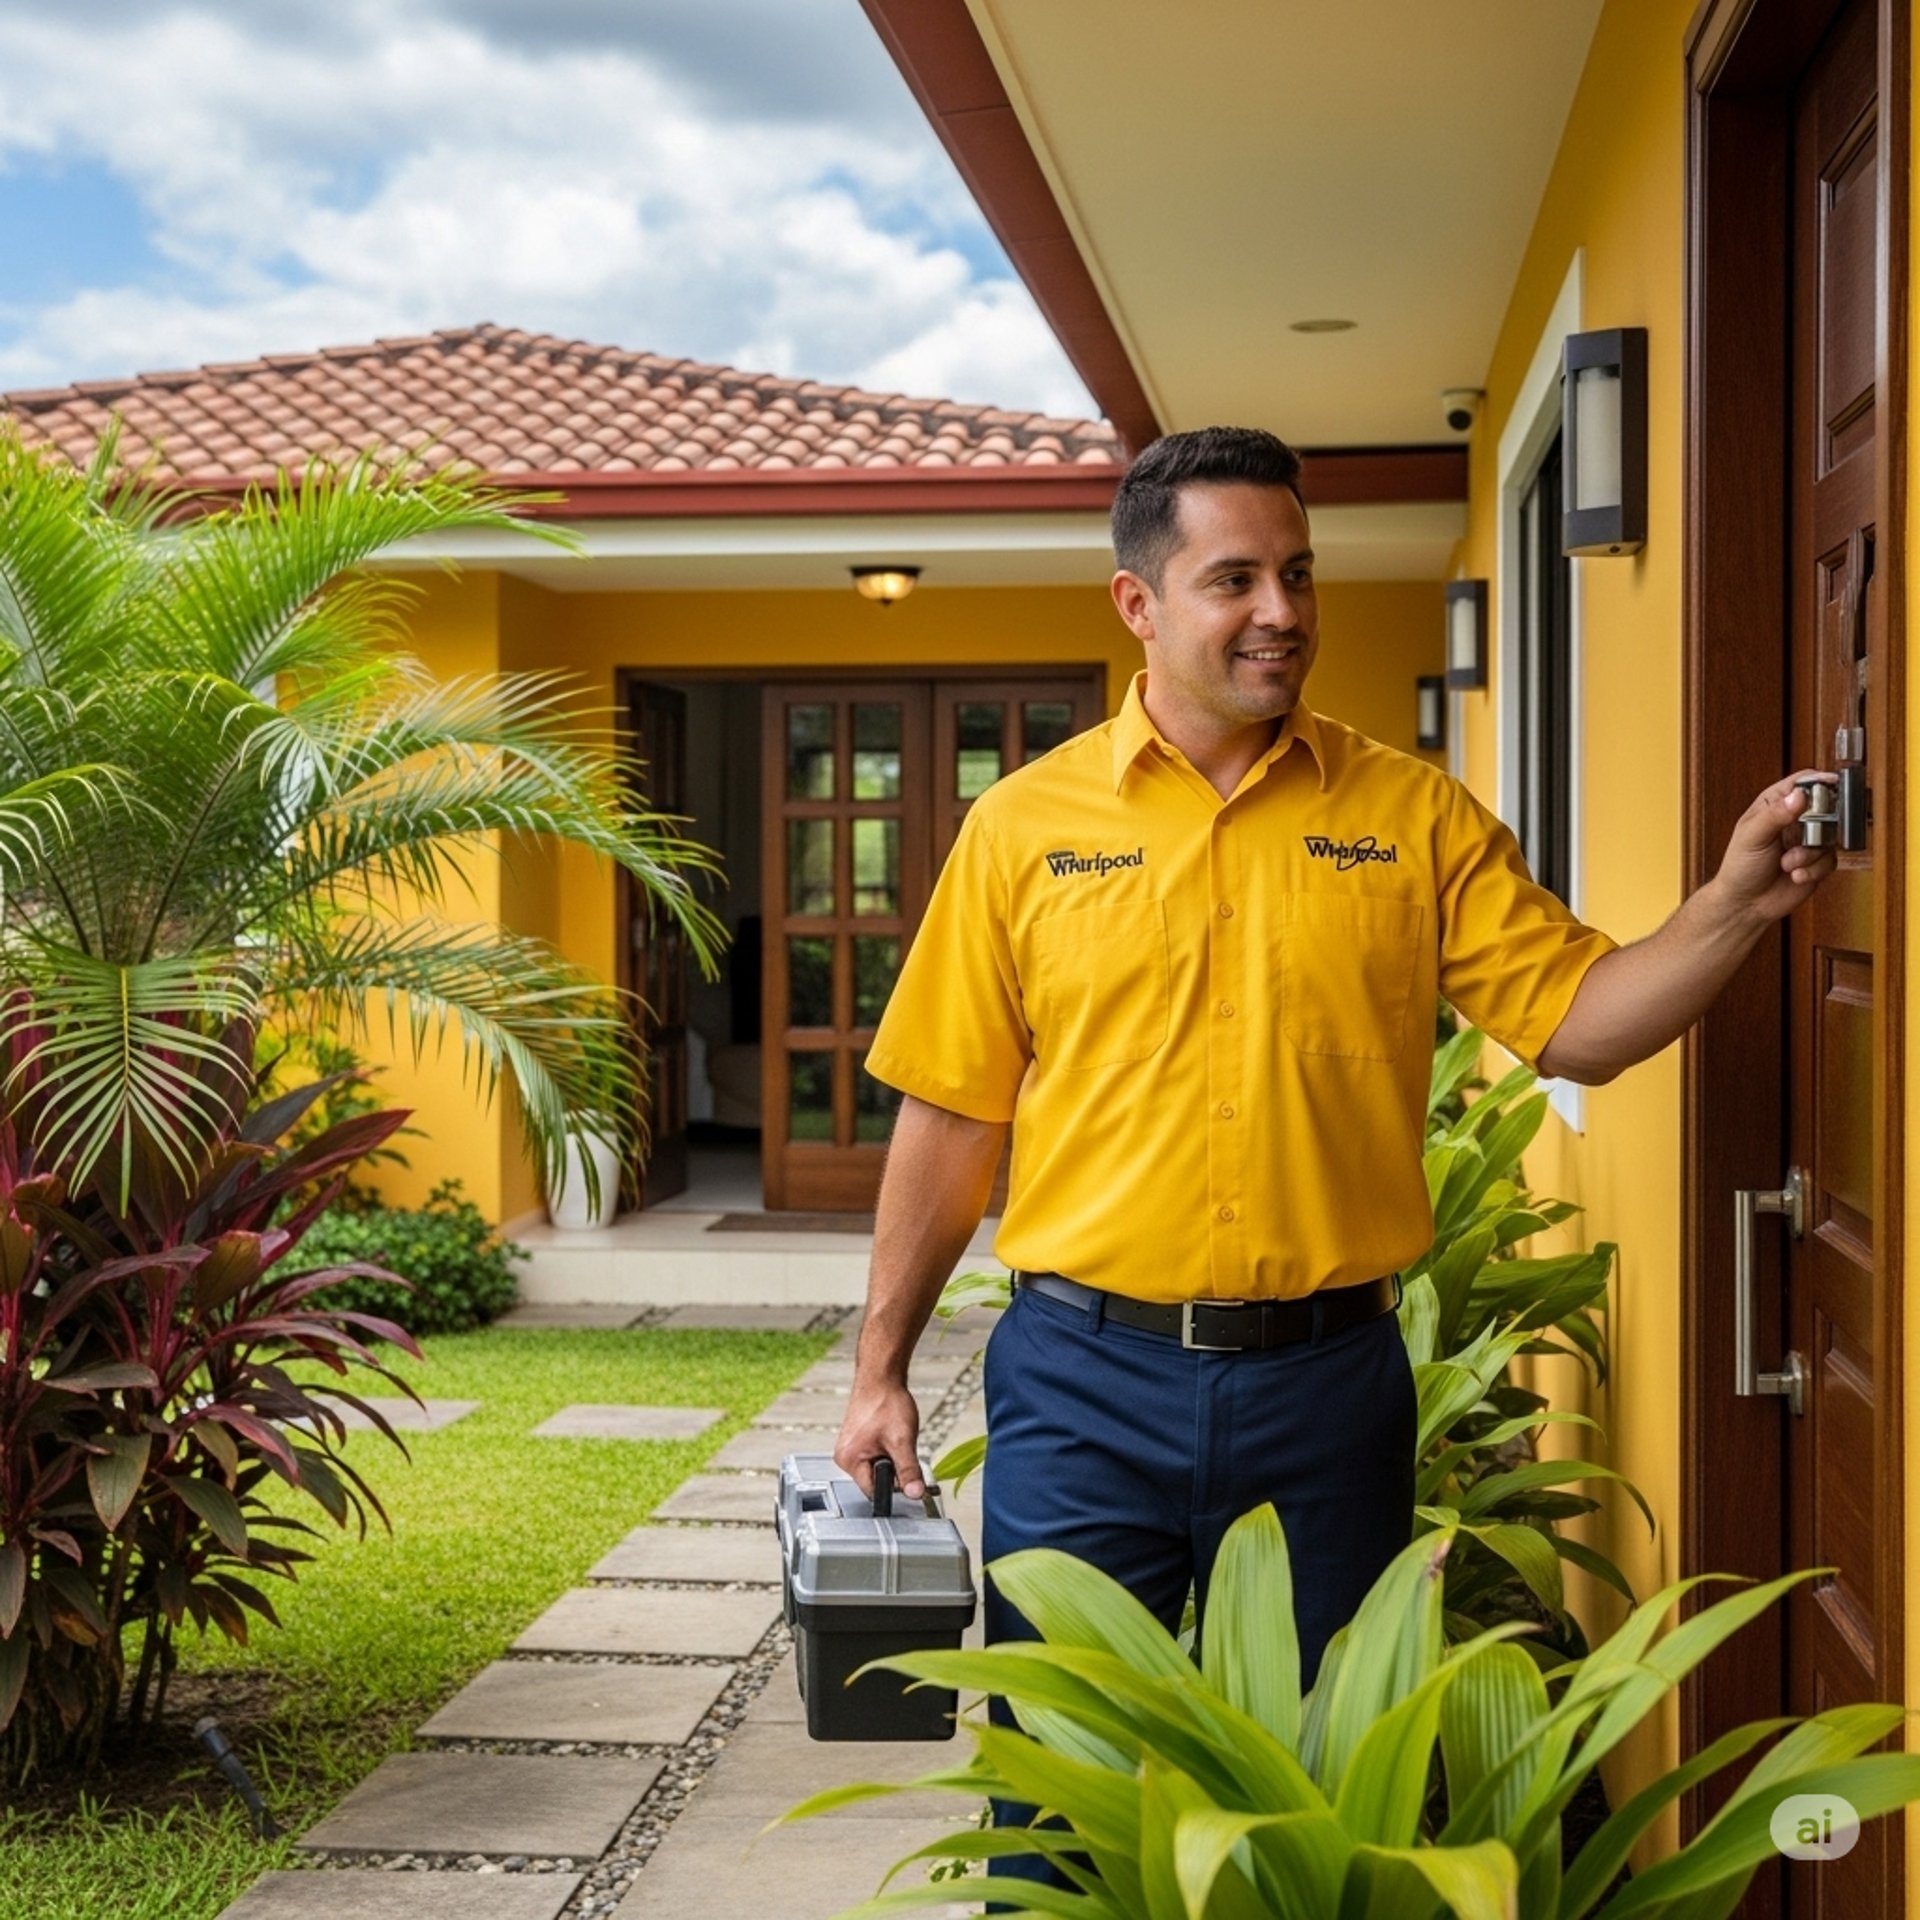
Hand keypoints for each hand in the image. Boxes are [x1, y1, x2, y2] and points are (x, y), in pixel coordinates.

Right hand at [835, 1378, 923, 1501]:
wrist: (882, 1377)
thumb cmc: (885, 1402)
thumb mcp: (902, 1440)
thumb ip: (908, 1470)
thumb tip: (915, 1493)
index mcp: (849, 1460)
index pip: (874, 1491)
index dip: (895, 1487)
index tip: (910, 1480)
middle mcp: (846, 1456)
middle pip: (877, 1481)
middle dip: (895, 1470)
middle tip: (903, 1448)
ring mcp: (852, 1448)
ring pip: (880, 1468)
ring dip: (894, 1458)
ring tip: (897, 1437)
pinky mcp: (859, 1441)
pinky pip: (878, 1456)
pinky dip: (890, 1450)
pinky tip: (893, 1434)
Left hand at [1713, 771, 1841, 923]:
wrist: (1746, 903)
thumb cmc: (1740, 866)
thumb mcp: (1752, 836)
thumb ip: (1775, 814)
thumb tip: (1799, 796)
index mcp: (1774, 805)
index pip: (1802, 783)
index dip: (1819, 781)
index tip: (1833, 784)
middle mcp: (1795, 820)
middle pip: (1826, 807)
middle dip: (1817, 826)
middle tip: (1804, 838)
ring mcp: (1808, 841)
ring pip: (1830, 837)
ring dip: (1808, 854)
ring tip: (1787, 864)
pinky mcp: (1818, 862)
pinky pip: (1830, 860)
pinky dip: (1813, 870)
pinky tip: (1795, 876)